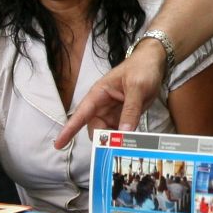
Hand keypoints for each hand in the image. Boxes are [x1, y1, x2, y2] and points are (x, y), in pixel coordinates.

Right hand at [54, 41, 169, 147]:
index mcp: (98, 94)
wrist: (154, 63)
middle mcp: (102, 106)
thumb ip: (131, 109)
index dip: (69, 130)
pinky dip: (124, 139)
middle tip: (117, 148)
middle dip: (103, 140)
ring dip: (115, 141)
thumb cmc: (141, 69)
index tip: (58, 145)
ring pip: (107, 133)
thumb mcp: (137, 87)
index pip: (80, 114)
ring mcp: (112, 113)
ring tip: (128, 146)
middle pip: (95, 129)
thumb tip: (124, 133)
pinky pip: (120, 132)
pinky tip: (133, 142)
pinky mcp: (123, 117)